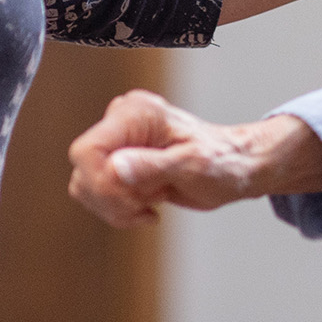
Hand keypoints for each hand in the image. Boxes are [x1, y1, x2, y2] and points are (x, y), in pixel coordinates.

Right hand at [66, 90, 321, 227]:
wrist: (237, 168)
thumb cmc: (224, 162)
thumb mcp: (193, 166)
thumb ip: (152, 166)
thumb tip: (113, 168)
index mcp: (136, 112)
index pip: (87, 151)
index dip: (101, 184)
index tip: (135, 201)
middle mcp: (120, 121)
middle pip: (83, 171)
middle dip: (113, 199)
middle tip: (151, 203)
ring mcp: (118, 142)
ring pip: (85, 186)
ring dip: (117, 206)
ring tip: (154, 200)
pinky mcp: (117, 162)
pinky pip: (96, 193)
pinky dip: (120, 209)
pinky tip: (150, 204)